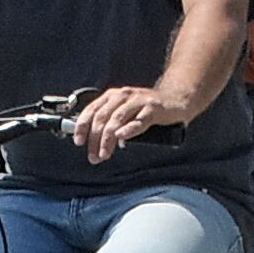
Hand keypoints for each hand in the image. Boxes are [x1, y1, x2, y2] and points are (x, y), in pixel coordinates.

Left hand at [68, 85, 188, 162]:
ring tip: (104, 154)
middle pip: (103, 117)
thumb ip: (110, 123)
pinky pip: (139, 120)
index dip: (82, 126)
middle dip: (95, 139)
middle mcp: (123, 96)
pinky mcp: (153, 109)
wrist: (175, 100)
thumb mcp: (125, 113)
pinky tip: (122, 138)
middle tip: (94, 156)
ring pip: (117, 119)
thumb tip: (92, 142)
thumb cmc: (147, 109)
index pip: (92, 110)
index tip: (78, 142)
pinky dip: (129, 129)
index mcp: (113, 96)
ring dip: (108, 139)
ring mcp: (138, 101)